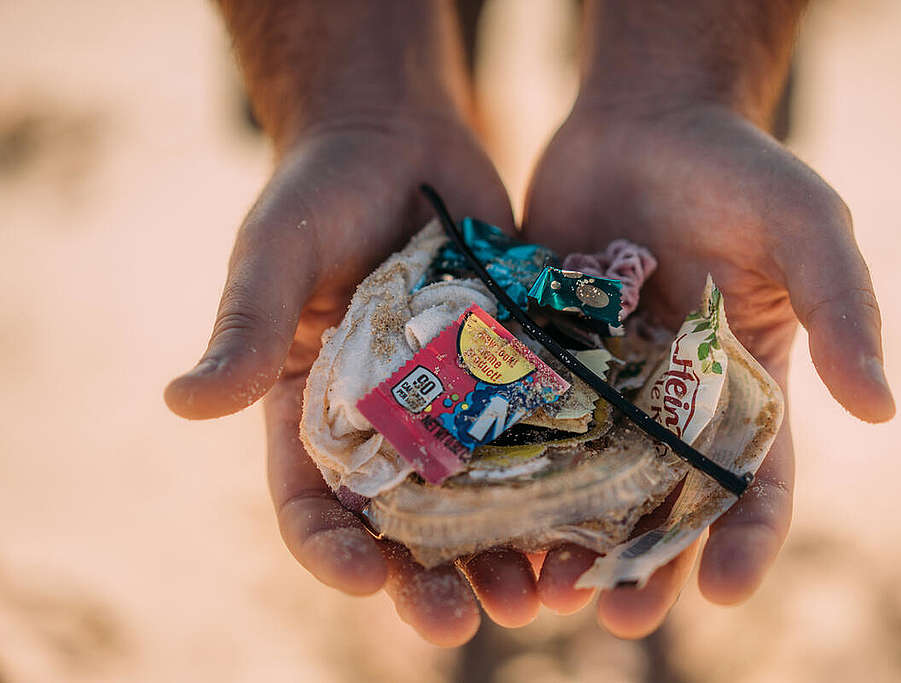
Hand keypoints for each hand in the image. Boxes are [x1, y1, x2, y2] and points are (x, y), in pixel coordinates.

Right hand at [164, 110, 565, 645]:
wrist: (396, 137)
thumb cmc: (318, 192)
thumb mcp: (275, 256)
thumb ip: (246, 328)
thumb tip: (181, 404)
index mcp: (314, 414)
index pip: (313, 505)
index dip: (334, 551)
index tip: (368, 582)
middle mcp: (386, 424)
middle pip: (406, 525)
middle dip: (431, 578)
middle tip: (466, 622)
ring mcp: (454, 403)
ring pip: (481, 499)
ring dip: (506, 552)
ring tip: (541, 594)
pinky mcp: (511, 371)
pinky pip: (537, 435)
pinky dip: (561, 479)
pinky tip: (594, 513)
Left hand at [521, 101, 895, 637]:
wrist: (644, 121)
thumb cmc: (737, 170)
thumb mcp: (804, 227)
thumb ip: (842, 308)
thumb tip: (884, 409)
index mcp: (740, 392)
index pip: (753, 486)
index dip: (745, 543)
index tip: (727, 592)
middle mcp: (667, 405)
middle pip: (659, 505)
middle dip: (646, 565)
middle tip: (620, 617)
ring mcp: (598, 386)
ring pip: (584, 482)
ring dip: (570, 539)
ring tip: (546, 589)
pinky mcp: (538, 358)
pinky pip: (522, 423)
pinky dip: (509, 468)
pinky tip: (485, 509)